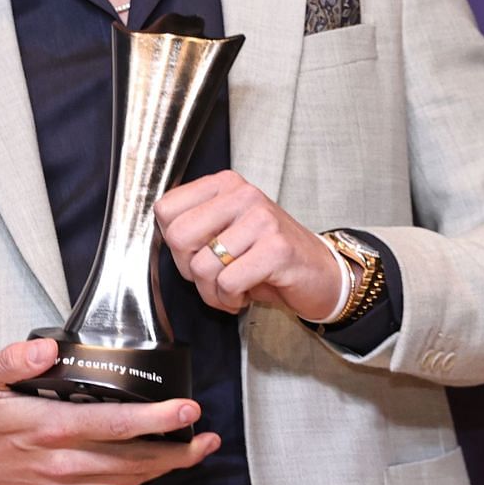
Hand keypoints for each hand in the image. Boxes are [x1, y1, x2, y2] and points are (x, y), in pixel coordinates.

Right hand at [0, 338, 219, 484]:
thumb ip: (15, 360)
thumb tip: (48, 350)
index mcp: (47, 428)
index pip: (115, 426)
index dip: (156, 420)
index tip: (188, 411)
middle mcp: (61, 462)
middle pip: (132, 461)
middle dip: (176, 451)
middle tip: (208, 438)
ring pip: (125, 480)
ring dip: (164, 467)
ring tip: (195, 451)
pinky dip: (137, 477)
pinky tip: (155, 464)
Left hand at [153, 170, 342, 322]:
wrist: (320, 273)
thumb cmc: (267, 256)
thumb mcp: (227, 230)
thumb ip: (196, 225)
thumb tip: (163, 238)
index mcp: (225, 184)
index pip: (165, 208)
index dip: (173, 243)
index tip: (198, 253)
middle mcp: (243, 194)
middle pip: (177, 236)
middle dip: (189, 269)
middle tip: (213, 276)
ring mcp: (261, 219)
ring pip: (201, 266)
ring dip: (212, 292)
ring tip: (232, 289)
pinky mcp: (276, 249)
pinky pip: (228, 283)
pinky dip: (230, 299)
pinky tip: (245, 295)